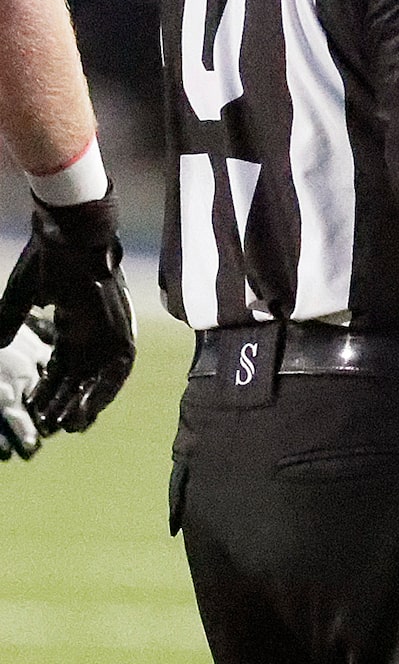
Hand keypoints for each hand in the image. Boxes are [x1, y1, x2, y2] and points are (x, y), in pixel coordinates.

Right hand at [0, 192, 135, 433]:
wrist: (72, 237)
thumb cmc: (47, 260)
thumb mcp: (22, 297)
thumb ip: (10, 321)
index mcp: (72, 325)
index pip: (61, 367)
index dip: (47, 389)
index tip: (33, 410)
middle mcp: (93, 333)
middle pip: (80, 378)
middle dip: (63, 403)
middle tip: (47, 426)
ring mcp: (109, 332)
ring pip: (100, 379)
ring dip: (85, 403)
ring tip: (66, 426)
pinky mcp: (122, 331)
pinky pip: (118, 370)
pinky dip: (104, 391)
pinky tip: (86, 409)